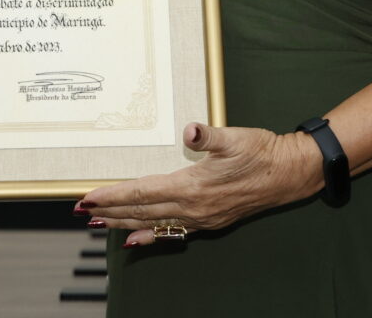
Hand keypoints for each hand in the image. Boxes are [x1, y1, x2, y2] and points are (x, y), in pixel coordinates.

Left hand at [77, 123, 321, 247]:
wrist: (289, 174)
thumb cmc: (261, 152)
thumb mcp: (235, 137)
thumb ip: (209, 136)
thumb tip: (191, 131)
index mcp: (193, 187)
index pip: (142, 193)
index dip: (113, 195)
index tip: (89, 197)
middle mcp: (193, 208)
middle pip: (141, 211)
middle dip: (110, 211)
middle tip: (82, 211)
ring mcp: (201, 218)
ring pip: (153, 223)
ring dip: (124, 223)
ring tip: (99, 224)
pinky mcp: (209, 221)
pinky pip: (172, 232)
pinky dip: (150, 236)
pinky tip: (136, 240)